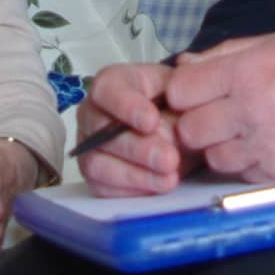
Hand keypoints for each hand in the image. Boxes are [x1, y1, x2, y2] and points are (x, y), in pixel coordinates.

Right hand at [76, 61, 194, 196]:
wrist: (180, 128)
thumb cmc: (174, 102)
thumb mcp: (181, 87)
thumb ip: (183, 87)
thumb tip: (185, 86)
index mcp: (112, 84)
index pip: (108, 91)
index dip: (127, 106)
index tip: (152, 121)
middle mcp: (93, 114)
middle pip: (102, 133)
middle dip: (139, 149)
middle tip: (170, 159)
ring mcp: (90, 147)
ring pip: (99, 164)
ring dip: (136, 175)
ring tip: (170, 179)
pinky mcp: (96, 176)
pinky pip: (103, 188)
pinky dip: (132, 190)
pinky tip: (157, 187)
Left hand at [164, 32, 274, 182]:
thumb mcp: (273, 43)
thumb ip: (224, 53)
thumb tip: (184, 64)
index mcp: (246, 73)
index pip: (180, 91)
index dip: (181, 92)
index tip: (194, 92)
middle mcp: (251, 111)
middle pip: (190, 130)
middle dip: (195, 123)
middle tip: (213, 116)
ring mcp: (265, 146)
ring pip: (213, 158)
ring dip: (220, 147)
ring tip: (240, 133)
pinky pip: (241, 174)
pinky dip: (245, 163)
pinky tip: (262, 145)